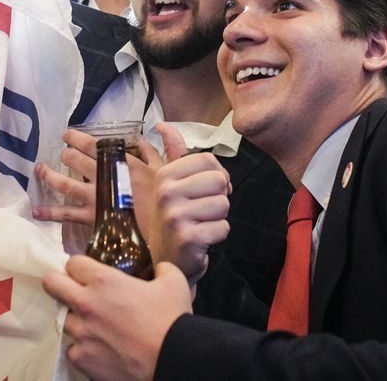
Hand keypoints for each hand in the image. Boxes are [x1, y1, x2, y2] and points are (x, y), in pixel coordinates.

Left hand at [33, 129, 158, 235]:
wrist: (163, 229)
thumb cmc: (164, 199)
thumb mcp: (166, 169)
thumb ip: (156, 149)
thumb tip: (144, 136)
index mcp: (121, 162)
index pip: (92, 145)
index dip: (76, 138)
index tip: (68, 135)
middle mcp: (103, 177)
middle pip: (75, 160)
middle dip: (66, 154)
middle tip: (63, 154)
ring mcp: (95, 198)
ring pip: (65, 184)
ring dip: (49, 175)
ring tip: (40, 169)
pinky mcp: (91, 218)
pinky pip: (66, 215)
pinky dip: (50, 212)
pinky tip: (36, 210)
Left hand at [43, 256, 189, 380]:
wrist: (173, 361)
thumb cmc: (172, 319)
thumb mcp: (173, 282)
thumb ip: (161, 269)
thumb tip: (159, 269)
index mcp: (103, 281)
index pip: (73, 263)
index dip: (81, 267)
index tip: (88, 274)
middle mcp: (85, 304)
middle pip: (51, 284)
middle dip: (59, 284)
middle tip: (73, 292)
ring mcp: (81, 333)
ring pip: (62, 320)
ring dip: (75, 320)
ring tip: (93, 326)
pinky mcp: (81, 359)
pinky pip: (72, 349)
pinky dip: (83, 348)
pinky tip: (98, 349)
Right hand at [146, 124, 229, 283]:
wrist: (166, 261)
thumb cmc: (173, 219)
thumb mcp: (168, 185)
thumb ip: (172, 153)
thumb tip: (163, 124)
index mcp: (165, 176)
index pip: (209, 161)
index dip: (216, 177)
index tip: (204, 191)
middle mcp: (166, 193)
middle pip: (219, 181)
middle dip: (218, 198)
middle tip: (201, 211)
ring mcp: (176, 216)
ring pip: (223, 205)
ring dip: (217, 218)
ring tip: (199, 225)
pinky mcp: (189, 238)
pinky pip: (223, 227)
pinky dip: (217, 236)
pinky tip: (201, 240)